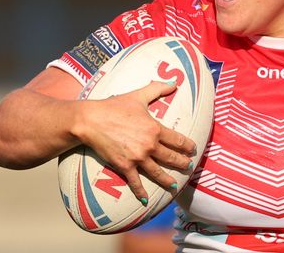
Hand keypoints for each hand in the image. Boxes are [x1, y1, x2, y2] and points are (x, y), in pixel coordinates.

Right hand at [74, 81, 196, 202]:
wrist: (91, 120)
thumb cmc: (114, 106)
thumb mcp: (138, 95)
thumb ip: (157, 89)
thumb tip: (174, 83)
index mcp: (155, 129)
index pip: (178, 140)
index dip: (187, 146)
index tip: (193, 149)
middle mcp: (149, 145)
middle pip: (171, 158)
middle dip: (182, 163)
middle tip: (188, 167)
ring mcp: (137, 158)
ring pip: (157, 172)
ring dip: (167, 180)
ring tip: (175, 185)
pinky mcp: (124, 166)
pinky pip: (135, 182)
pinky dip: (141, 192)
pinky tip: (147, 200)